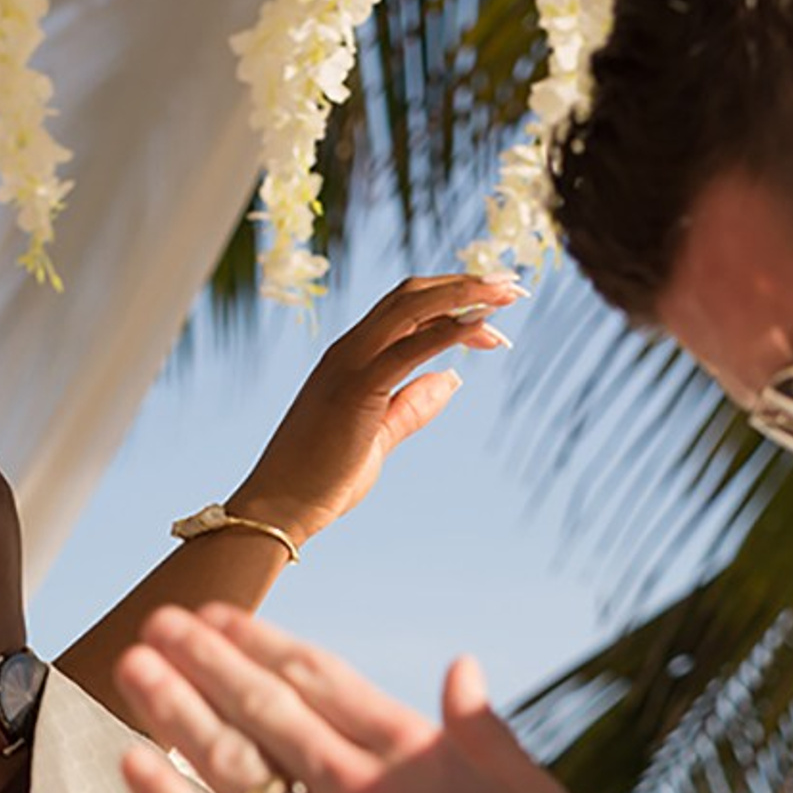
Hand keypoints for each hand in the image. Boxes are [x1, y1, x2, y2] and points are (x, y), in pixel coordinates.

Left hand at [112, 608, 586, 792]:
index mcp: (415, 757)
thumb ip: (488, 735)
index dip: (262, 645)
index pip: (322, 681)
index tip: (219, 621)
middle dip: (205, 660)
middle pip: (264, 710)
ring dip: (175, 710)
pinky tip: (132, 764)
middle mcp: (358, 792)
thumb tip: (461, 668)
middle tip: (158, 623)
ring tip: (133, 667)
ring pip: (230, 768)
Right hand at [225, 273, 522, 548]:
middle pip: (413, 295)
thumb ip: (412, 406)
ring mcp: (349, 364)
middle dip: (466, 284)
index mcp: (350, 358)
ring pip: (413, 307)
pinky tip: (483, 324)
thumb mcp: (379, 437)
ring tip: (509, 294)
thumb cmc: (321, 480)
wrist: (279, 508)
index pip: (407, 310)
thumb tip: (453, 378)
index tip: (494, 314)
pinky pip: (411, 346)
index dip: (453, 302)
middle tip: (513, 287)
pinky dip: (450, 328)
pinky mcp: (357, 388)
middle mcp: (348, 350)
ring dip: (465, 294)